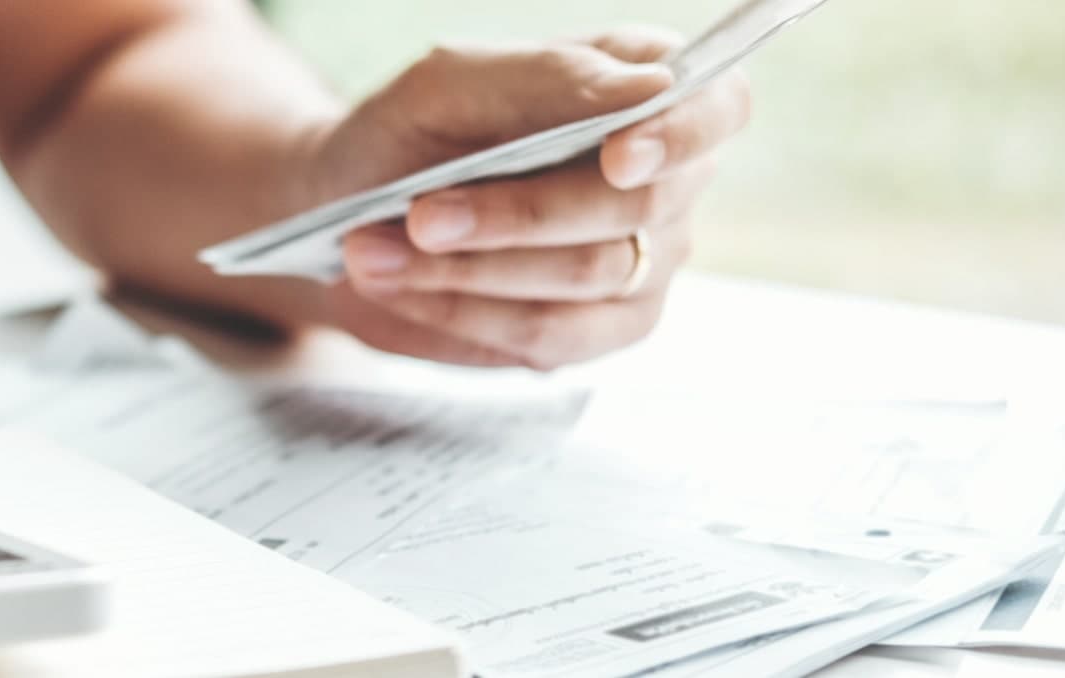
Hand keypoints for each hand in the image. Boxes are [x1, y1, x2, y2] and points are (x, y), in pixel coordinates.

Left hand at [299, 28, 749, 368]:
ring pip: (588, 275)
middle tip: (419, 213)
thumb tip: (647, 88)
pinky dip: (465, 312)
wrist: (347, 208)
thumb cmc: (411, 132)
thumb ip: (545, 77)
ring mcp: (644, 261)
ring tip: (372, 250)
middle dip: (520, 214)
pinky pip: (552, 335)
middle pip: (639, 206)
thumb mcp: (452, 82)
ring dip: (471, 269)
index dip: (678, 135)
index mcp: (645, 90)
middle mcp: (667, 179)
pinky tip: (400, 287)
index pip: (716, 107)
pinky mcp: (600, 330)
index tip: (617, 158)